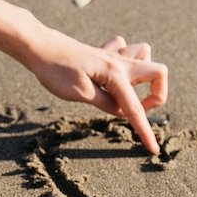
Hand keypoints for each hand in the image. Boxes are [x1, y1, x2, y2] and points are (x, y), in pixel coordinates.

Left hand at [27, 29, 167, 153]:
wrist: (38, 46)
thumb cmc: (55, 71)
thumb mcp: (80, 94)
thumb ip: (106, 103)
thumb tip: (121, 110)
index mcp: (115, 75)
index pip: (135, 109)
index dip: (146, 132)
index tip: (153, 150)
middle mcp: (119, 62)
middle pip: (158, 73)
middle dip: (157, 95)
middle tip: (138, 108)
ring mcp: (112, 54)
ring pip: (145, 56)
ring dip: (143, 74)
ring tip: (128, 88)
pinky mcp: (102, 51)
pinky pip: (124, 48)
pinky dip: (124, 59)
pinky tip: (112, 70)